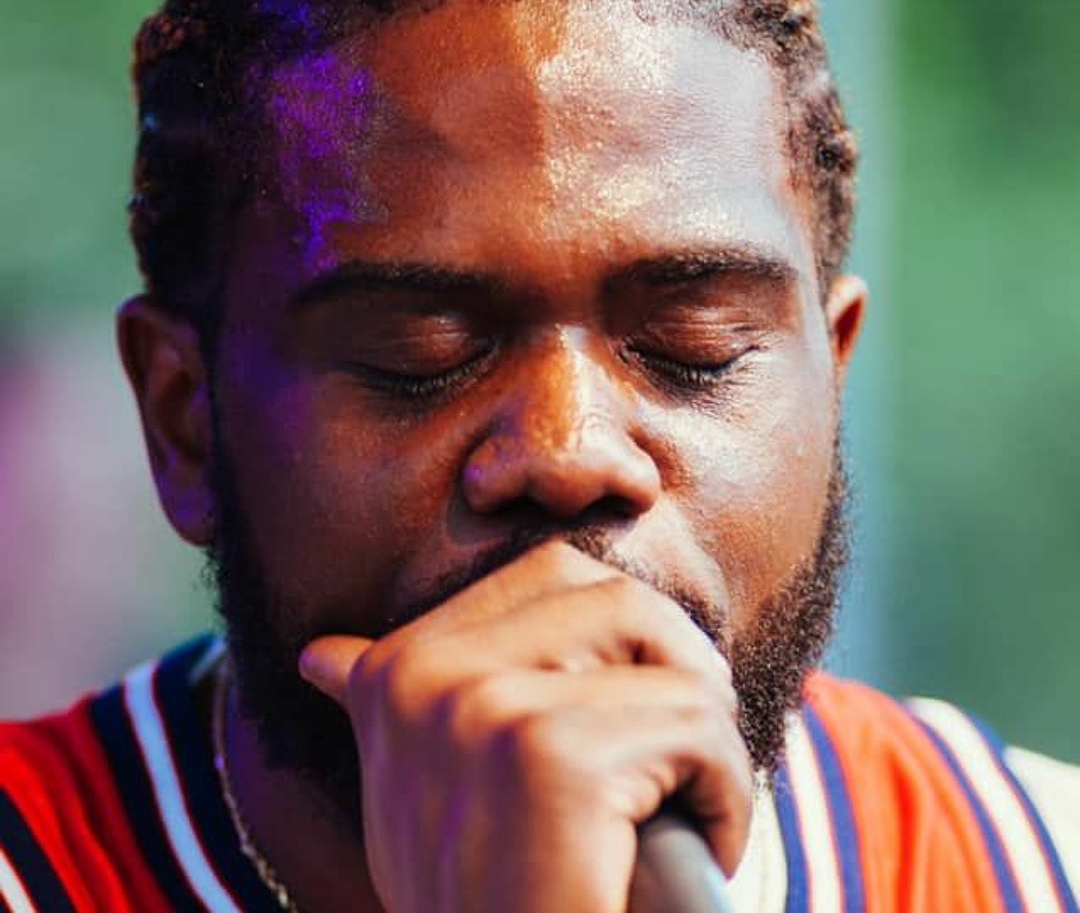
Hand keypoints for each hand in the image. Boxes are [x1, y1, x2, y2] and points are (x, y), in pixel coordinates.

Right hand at [299, 541, 751, 912]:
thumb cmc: (483, 898)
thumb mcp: (415, 797)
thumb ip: (378, 709)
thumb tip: (321, 654)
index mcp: (396, 672)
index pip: (555, 573)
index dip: (626, 633)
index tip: (635, 712)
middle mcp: (425, 677)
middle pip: (618, 597)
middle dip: (683, 666)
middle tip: (689, 749)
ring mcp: (480, 711)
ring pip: (673, 663)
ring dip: (711, 739)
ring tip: (690, 807)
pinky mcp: (551, 761)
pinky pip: (699, 728)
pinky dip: (728, 794)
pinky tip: (703, 847)